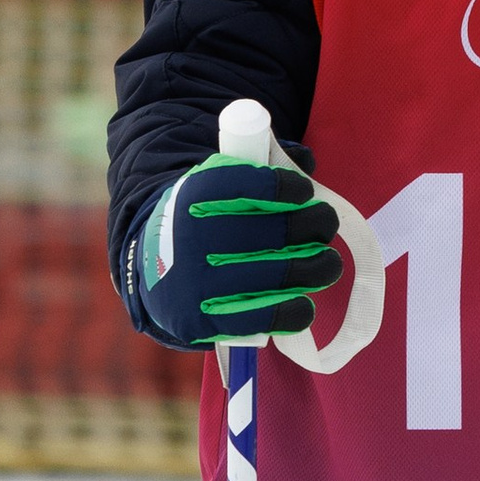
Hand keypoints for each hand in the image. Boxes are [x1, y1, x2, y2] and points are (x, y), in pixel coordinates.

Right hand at [137, 152, 343, 348]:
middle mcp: (192, 238)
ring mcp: (196, 282)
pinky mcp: (202, 320)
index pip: (245, 183)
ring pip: (278, 275)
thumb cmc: (203, 223)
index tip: (303, 191)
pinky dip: (293, 312)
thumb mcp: (217, 186)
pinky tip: (304, 302)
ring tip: (327, 263)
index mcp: (193, 196)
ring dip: (316, 268)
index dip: (283, 187)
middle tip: (325, 224)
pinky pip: (262, 319)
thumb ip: (261, 167)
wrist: (152, 273)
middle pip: (275, 231)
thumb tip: (306, 161)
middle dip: (314, 224)